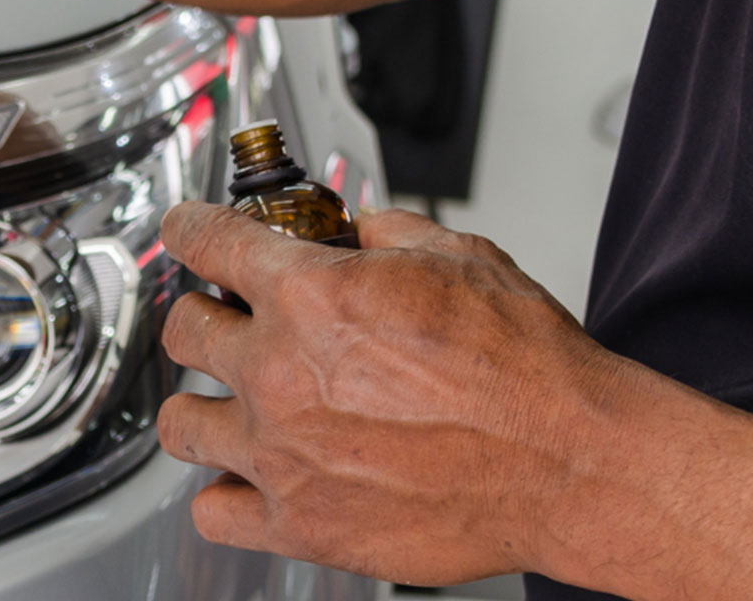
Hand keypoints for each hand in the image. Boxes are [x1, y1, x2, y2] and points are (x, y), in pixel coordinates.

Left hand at [156, 203, 628, 585]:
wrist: (571, 462)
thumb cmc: (526, 370)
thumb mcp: (457, 257)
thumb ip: (383, 236)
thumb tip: (355, 233)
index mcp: (310, 297)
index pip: (206, 242)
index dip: (190, 228)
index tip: (187, 231)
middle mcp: (280, 373)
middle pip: (183, 331)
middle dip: (202, 316)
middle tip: (226, 321)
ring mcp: (281, 454)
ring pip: (181, 424)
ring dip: (202, 406)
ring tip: (232, 404)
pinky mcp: (301, 525)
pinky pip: (213, 512)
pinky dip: (225, 493)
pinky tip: (250, 477)